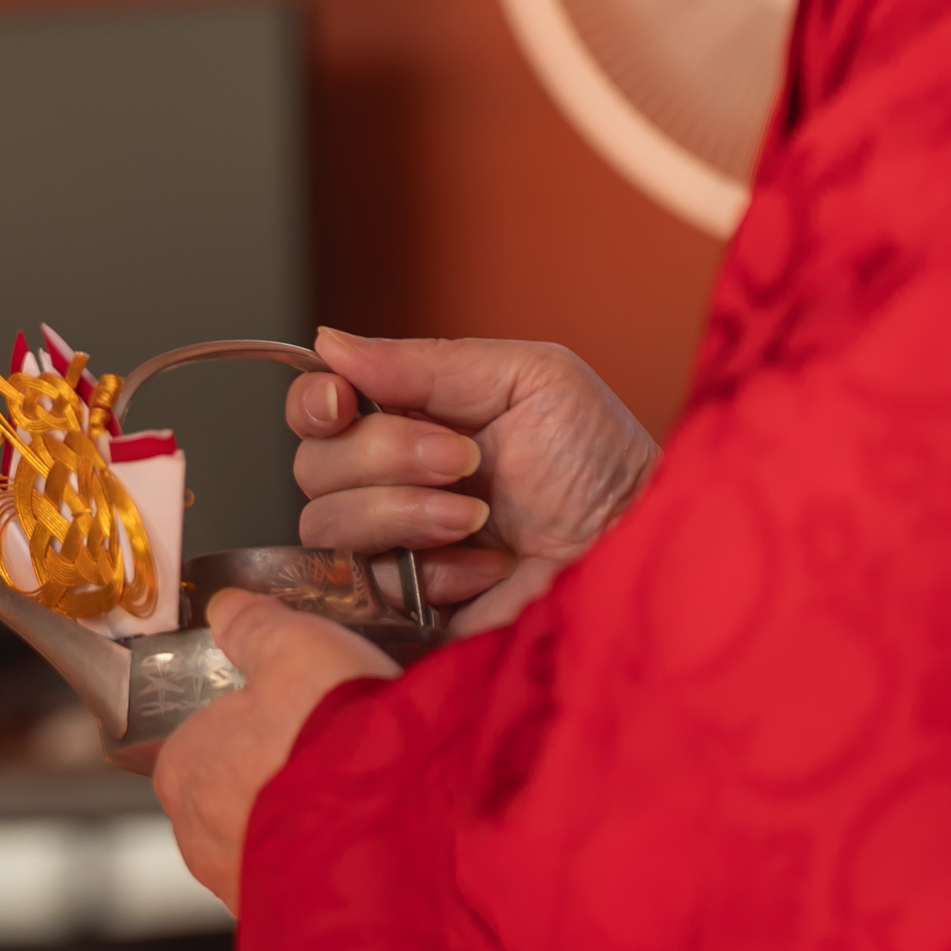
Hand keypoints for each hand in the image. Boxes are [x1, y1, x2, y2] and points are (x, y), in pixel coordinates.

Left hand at [150, 591, 396, 909]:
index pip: (199, 737)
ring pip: (273, 839)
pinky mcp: (292, 925)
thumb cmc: (334, 750)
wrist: (398, 851)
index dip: (250, 720)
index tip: (292, 714)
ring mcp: (243, 888)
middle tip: (337, 752)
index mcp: (182, 768)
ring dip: (312, 821)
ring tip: (365, 796)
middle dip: (281, 774)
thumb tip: (231, 612)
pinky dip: (336, 860)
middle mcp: (199, 838)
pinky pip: (309, 879)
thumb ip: (256, 628)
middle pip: (235, 789)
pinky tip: (375, 839)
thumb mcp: (297, 649)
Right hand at [289, 328, 656, 632]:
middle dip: (385, 456)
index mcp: (405, 418)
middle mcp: (384, 481)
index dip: (315, 404)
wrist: (638, 545)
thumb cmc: (600, 458)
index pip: (313, 409)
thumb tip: (327, 342)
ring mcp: (390, 547)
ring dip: (406, 513)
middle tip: (465, 460)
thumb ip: (425, 362)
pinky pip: (369, 587)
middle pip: (312, 466)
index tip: (345, 403)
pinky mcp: (405, 608)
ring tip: (480, 517)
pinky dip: (432, 572)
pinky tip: (485, 567)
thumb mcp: (528, 379)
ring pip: (326, 525)